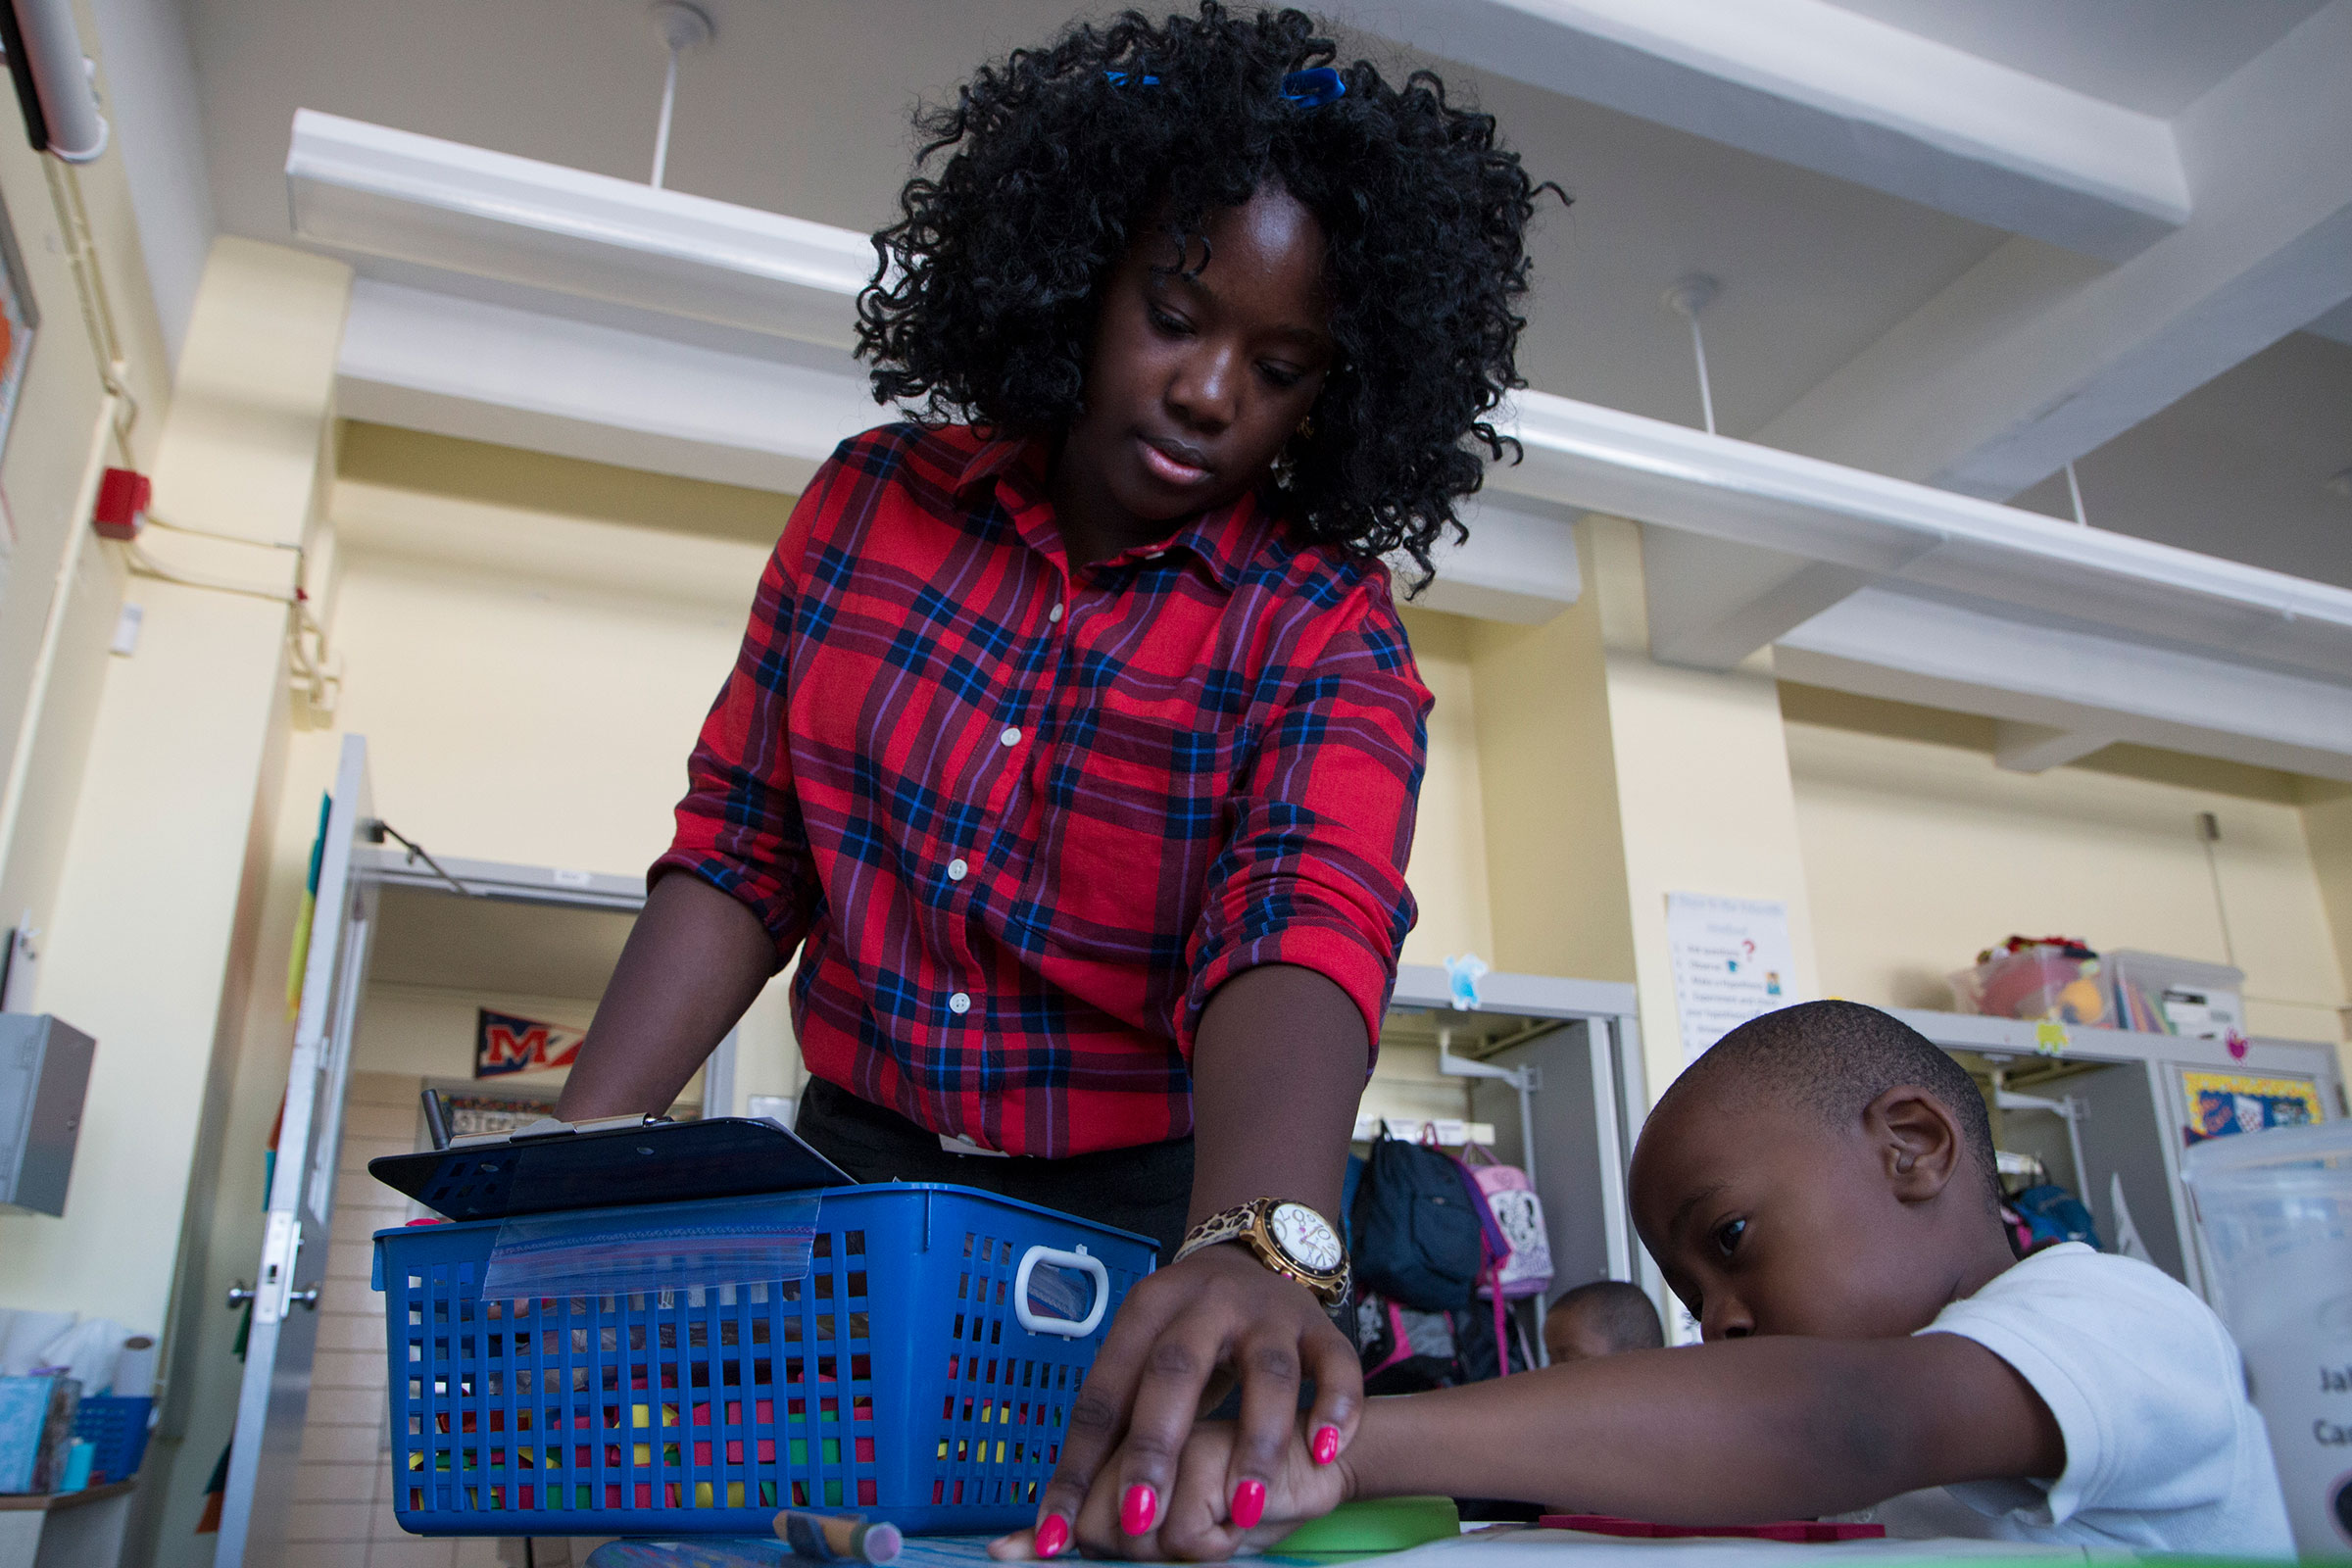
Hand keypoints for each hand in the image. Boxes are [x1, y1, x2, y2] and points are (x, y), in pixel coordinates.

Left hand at [1013, 1241, 1360, 1557]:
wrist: (1258, 1255)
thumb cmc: (1183, 1337)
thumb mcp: (1138, 1361)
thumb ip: (1105, 1434)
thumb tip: (1047, 1524)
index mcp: (1144, 1313)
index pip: (1102, 1393)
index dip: (1077, 1464)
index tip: (1059, 1532)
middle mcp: (1204, 1306)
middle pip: (1176, 1371)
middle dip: (1155, 1448)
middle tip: (1141, 1519)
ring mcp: (1268, 1314)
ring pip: (1266, 1373)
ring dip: (1255, 1442)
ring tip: (1245, 1507)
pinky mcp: (1320, 1329)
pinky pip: (1336, 1365)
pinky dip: (1335, 1409)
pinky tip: (1324, 1453)